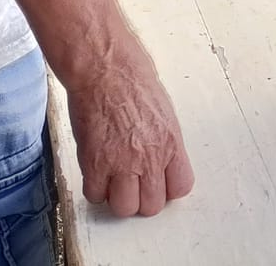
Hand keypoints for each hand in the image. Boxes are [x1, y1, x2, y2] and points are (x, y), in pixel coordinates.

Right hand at [67, 37, 194, 216]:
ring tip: (113, 181)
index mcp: (170, 141)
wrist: (102, 67)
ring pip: (124, 208)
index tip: (157, 183)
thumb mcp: (162, 109)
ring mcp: (121, 163)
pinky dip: (94, 189)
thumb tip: (160, 160)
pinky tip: (96, 173)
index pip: (181, 186)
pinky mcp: (94, 163)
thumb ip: (163, 140)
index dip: (167, 189)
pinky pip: (95, 196)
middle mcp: (149, 157)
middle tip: (132, 184)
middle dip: (141, 198)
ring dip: (117, 198)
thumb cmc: (130, 77)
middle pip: (152, 205)